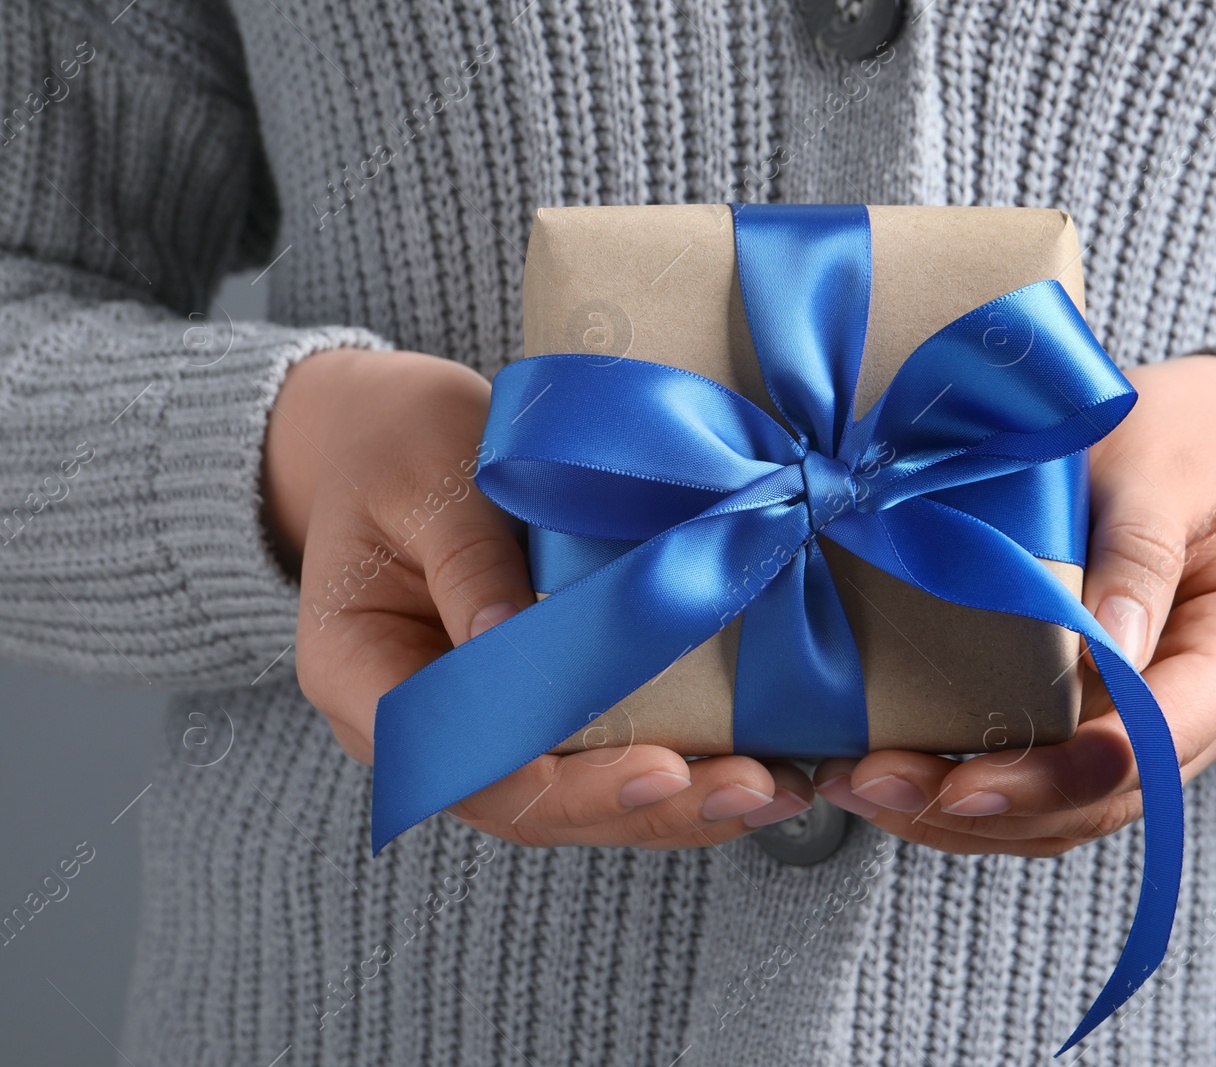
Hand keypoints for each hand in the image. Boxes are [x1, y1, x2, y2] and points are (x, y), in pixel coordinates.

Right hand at [262, 347, 813, 847]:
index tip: (661, 772)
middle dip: (650, 809)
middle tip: (755, 791)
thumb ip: (467, 561)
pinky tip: (754, 760)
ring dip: (680, 805)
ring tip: (776, 789)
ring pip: (578, 797)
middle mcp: (424, 725)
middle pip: (535, 805)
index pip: (467, 766)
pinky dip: (678, 762)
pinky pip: (601, 750)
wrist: (384, 433)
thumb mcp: (423, 482)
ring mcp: (480, 722)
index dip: (566, 787)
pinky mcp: (535, 700)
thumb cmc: (394, 447)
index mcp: (363, 679)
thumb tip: (512, 639)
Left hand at [811, 355, 1215, 857]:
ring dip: (967, 819)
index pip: (1159, 741)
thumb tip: (1107, 646)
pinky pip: (1049, 784)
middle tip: (879, 785)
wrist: (1202, 437)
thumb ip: (1141, 549)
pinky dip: (974, 793)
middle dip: (991, 806)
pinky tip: (898, 777)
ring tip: (866, 789)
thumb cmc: (1186, 438)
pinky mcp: (1114, 723)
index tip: (966, 782)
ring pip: (1070, 812)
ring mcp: (1170, 728)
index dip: (1063, 773)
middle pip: (1105, 796)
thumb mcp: (1164, 465)